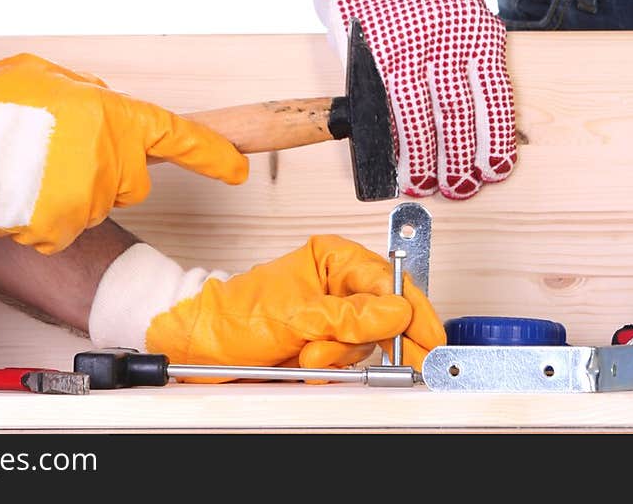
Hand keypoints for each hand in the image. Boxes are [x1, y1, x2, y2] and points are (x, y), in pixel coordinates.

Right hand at [0, 52, 248, 253]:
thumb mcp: (47, 74)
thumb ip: (88, 93)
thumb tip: (104, 105)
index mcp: (114, 116)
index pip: (178, 135)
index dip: (212, 153)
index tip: (236, 168)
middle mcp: (111, 160)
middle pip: (132, 177)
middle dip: (106, 166)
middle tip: (57, 149)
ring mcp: (88, 199)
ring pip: (96, 202)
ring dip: (71, 189)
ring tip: (28, 166)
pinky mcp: (62, 231)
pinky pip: (66, 228)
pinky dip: (46, 215)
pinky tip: (20, 192)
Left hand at [144, 235, 445, 374]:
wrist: (202, 350)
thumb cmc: (235, 315)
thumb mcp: (295, 312)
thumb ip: (348, 315)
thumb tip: (395, 313)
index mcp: (333, 259)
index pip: (389, 282)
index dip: (412, 312)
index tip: (429, 340)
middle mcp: (338, 287)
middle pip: (384, 317)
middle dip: (364, 340)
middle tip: (351, 356)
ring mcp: (333, 320)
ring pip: (366, 347)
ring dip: (339, 358)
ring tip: (304, 355)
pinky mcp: (326, 350)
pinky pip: (349, 366)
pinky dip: (332, 372)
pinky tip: (305, 366)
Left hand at [317, 0, 515, 198]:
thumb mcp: (343, 29)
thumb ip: (360, 76)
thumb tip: (375, 136)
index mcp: (387, 40)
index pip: (402, 109)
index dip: (410, 152)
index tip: (411, 181)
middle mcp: (428, 38)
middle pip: (443, 113)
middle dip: (447, 161)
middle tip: (447, 191)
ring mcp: (460, 33)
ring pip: (474, 104)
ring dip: (477, 152)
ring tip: (476, 183)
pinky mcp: (485, 29)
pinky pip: (496, 85)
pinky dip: (500, 124)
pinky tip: (500, 154)